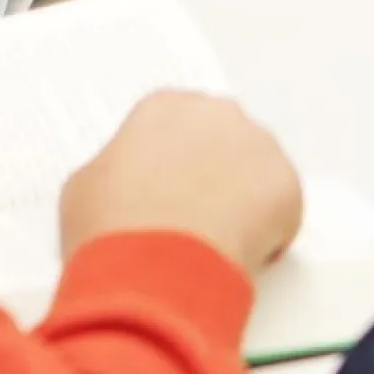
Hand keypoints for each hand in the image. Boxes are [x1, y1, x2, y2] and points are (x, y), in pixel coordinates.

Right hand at [60, 89, 304, 273]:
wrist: (152, 267)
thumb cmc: (112, 226)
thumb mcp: (84, 187)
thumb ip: (113, 170)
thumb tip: (125, 181)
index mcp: (167, 106)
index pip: (176, 127)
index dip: (171, 165)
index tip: (166, 191)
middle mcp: (218, 114)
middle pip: (222, 143)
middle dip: (212, 176)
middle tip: (192, 220)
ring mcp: (259, 146)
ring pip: (255, 174)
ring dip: (241, 202)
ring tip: (211, 244)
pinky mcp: (289, 185)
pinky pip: (282, 210)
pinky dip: (266, 233)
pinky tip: (236, 255)